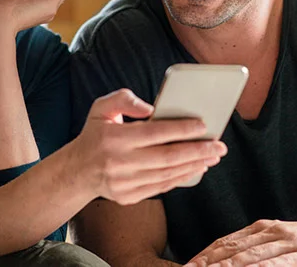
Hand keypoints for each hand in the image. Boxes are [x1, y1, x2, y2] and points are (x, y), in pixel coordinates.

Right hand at [69, 88, 226, 205]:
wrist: (77, 171)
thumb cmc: (95, 134)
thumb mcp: (101, 108)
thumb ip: (124, 100)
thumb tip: (150, 108)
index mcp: (114, 138)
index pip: (155, 133)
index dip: (181, 129)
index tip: (203, 125)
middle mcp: (119, 162)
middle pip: (167, 157)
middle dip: (198, 151)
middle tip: (219, 146)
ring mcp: (124, 182)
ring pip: (168, 174)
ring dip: (194, 166)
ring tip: (212, 157)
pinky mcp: (129, 196)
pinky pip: (161, 187)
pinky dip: (181, 178)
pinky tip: (195, 169)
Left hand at [186, 219, 296, 266]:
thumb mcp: (279, 242)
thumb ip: (255, 250)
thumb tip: (226, 260)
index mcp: (260, 228)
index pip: (224, 242)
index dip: (204, 255)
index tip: (187, 265)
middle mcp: (271, 231)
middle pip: (232, 249)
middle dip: (208, 263)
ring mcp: (288, 241)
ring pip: (250, 257)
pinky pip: (278, 263)